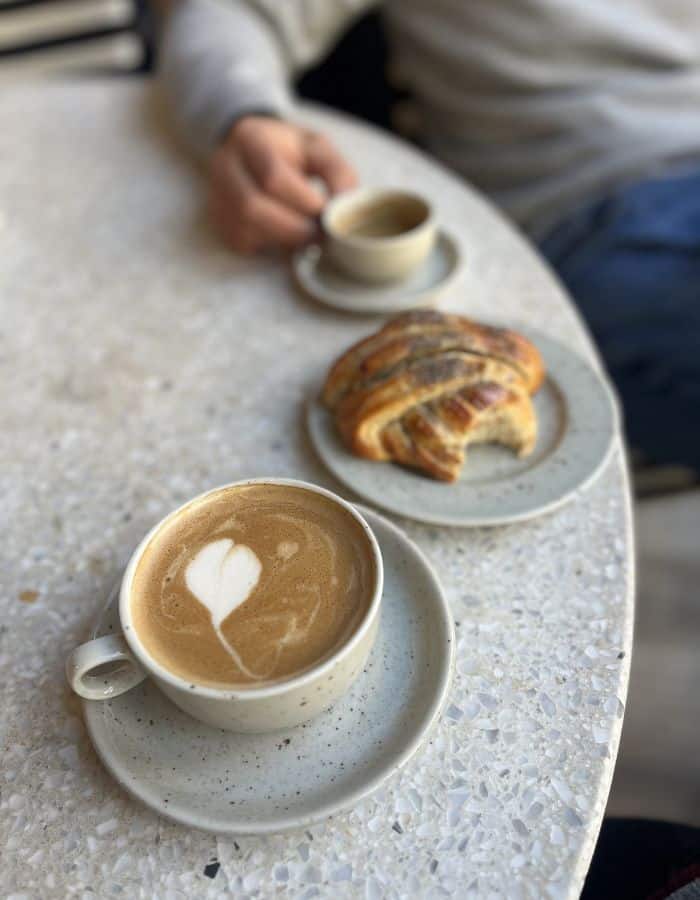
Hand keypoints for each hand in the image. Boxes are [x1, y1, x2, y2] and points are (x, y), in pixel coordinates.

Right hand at [209, 116, 356, 254]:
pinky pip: (244, 244)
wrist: (246, 149)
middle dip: (294, 228)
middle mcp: (225, 169)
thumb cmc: (287, 150)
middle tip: (320, 233)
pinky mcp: (220, 222)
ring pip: (246, 231)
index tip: (327, 211)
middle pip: (253, 209)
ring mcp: (217, 197)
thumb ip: (336, 171)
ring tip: (306, 235)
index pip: (273, 177)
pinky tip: (286, 237)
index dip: (304, 201)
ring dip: (283, 240)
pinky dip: (270, 246)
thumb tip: (344, 206)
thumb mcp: (316, 147)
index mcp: (250, 140)